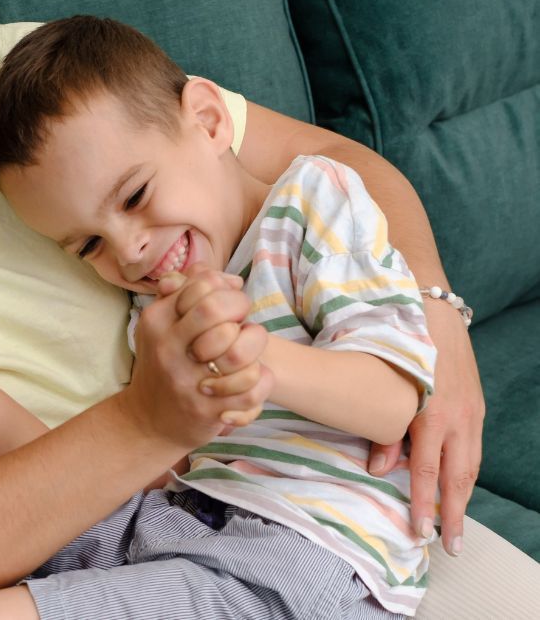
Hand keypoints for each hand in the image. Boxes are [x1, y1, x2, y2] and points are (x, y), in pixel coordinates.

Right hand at [169, 267, 271, 430]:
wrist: (147, 421)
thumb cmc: (165, 362)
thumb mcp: (163, 323)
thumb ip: (189, 291)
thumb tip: (233, 280)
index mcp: (157, 320)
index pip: (202, 284)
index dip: (226, 289)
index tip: (227, 305)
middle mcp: (168, 348)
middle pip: (216, 309)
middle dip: (241, 309)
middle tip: (241, 323)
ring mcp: (186, 380)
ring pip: (238, 351)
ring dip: (254, 348)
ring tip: (248, 351)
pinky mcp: (206, 410)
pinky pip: (251, 389)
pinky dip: (262, 381)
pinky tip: (252, 377)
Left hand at [368, 301, 483, 554]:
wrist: (432, 307)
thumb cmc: (399, 342)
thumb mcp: (384, 383)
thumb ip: (383, 427)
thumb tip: (377, 469)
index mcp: (432, 413)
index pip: (427, 470)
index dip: (423, 504)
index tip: (420, 532)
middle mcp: (458, 417)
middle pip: (457, 477)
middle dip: (453, 514)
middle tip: (448, 546)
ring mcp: (471, 411)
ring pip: (470, 464)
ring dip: (463, 497)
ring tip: (456, 526)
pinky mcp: (475, 405)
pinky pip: (473, 446)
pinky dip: (467, 470)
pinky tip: (459, 484)